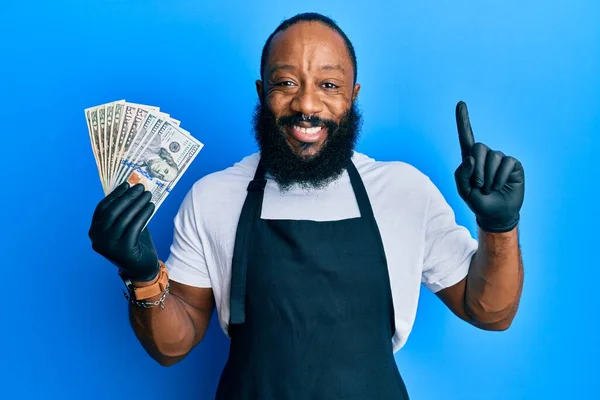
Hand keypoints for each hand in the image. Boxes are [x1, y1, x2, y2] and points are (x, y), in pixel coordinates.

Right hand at [89, 182, 158, 280]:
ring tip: (148, 195)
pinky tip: (151, 206)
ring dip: (138, 203)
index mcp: (94, 231)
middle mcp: (98, 239)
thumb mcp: (125, 226)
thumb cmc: (134, 244)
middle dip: (128, 197)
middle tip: (141, 187)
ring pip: (124, 218)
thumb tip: (131, 189)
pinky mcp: (123, 249)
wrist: (142, 269)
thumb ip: (123, 212)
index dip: (115, 194)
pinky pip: (135, 226)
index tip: (127, 184)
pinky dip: (144, 214)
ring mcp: (109, 245)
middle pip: (113, 211)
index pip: (103, 208)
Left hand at [453, 101, 524, 232]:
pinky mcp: (513, 165)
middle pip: (478, 147)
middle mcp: (486, 156)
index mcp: (470, 159)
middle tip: (479, 186)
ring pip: (493, 157)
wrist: (496, 214)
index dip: (463, 120)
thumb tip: (470, 158)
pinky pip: (507, 163)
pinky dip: (501, 177)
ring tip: (489, 188)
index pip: (466, 137)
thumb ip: (461, 174)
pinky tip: (500, 186)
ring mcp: (500, 159)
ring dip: (489, 177)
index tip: (460, 103)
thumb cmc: (478, 201)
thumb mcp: (464, 190)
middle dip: (477, 169)